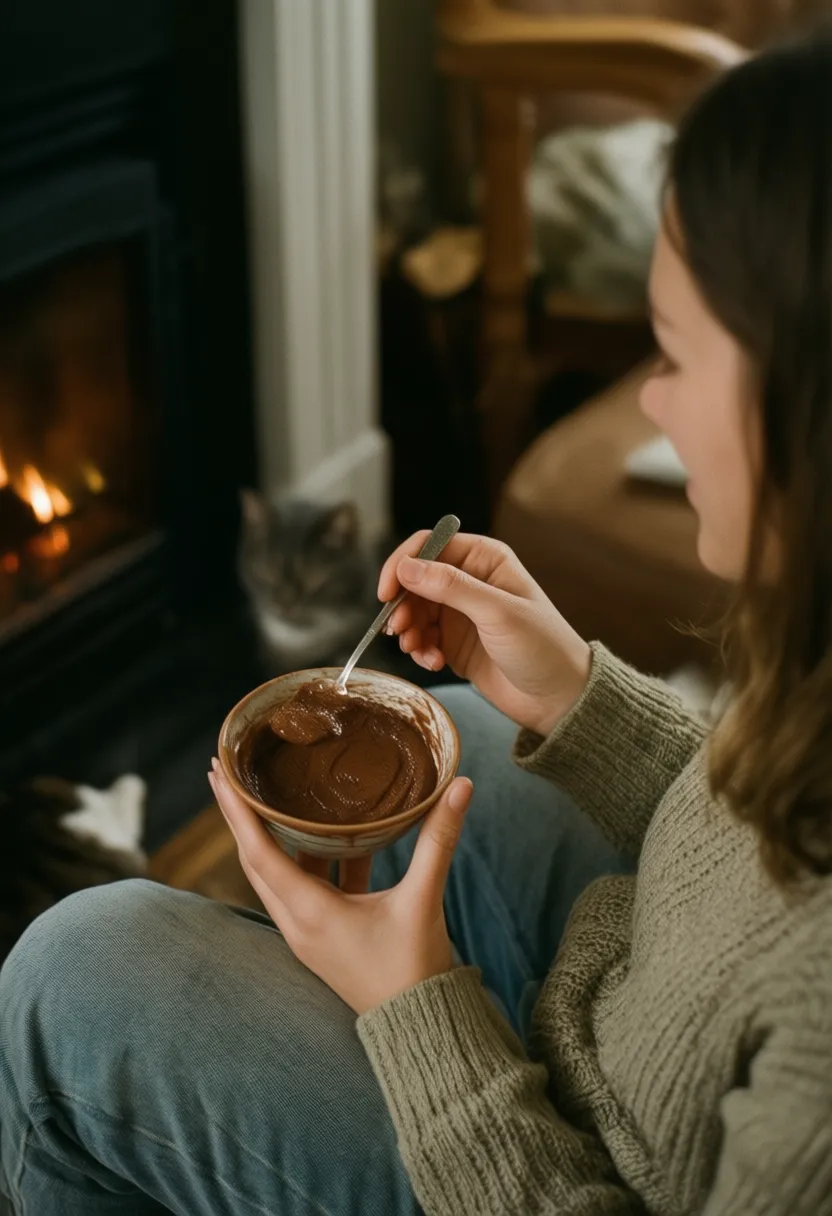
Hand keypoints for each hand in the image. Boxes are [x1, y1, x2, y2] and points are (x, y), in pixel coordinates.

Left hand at [208, 759, 473, 1014]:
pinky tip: (331, 834)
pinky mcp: (323, 936)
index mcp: (309, 912)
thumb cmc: (415, 968)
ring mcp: (307, 931)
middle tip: (230, 771)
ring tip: (271, 794)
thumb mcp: (424, 898)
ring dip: (272, 835)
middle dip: (240, 815)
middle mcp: (297, 921)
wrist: (419, 1026)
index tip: (219, 772)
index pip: (258, 851)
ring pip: (278, 873)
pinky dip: (308, 857)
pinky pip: (303, 886)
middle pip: (255, 858)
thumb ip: (439, 839)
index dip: (236, 810)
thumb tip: (461, 785)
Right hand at [379, 532, 590, 737]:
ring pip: (414, 611)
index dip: (402, 564)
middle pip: (415, 580)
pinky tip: (434, 663)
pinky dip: (420, 650)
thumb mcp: (496, 613)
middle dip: (402, 605)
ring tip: (418, 650)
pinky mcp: (455, 642)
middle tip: (398, 630)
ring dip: (409, 631)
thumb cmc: (542, 647)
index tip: (386, 593)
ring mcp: (461, 613)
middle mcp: (470, 581)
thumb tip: (407, 567)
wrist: (558, 698)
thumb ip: (451, 587)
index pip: (429, 546)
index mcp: (484, 559)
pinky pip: (422, 638)